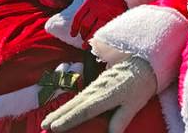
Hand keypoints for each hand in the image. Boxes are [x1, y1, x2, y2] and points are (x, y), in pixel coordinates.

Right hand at [41, 55, 156, 132]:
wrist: (144, 61)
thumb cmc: (141, 85)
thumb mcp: (134, 105)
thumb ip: (120, 120)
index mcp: (106, 96)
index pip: (84, 111)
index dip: (68, 120)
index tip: (54, 127)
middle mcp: (98, 89)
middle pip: (75, 105)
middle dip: (58, 116)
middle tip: (44, 126)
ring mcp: (96, 85)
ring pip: (76, 100)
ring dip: (61, 110)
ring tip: (48, 120)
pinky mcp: (98, 83)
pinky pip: (81, 96)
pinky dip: (70, 104)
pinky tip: (65, 109)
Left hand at [70, 0, 127, 42]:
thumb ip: (91, 5)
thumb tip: (85, 19)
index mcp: (91, 0)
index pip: (78, 17)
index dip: (74, 27)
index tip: (73, 34)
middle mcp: (97, 6)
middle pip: (85, 25)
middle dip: (83, 34)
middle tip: (83, 40)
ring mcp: (106, 12)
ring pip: (94, 29)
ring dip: (89, 39)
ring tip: (87, 45)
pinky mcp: (115, 16)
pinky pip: (105, 29)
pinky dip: (100, 36)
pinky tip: (99, 40)